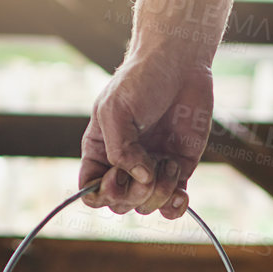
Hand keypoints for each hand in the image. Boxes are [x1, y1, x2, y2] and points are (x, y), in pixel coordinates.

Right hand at [79, 57, 213, 216]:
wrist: (178, 65)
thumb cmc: (140, 81)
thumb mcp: (116, 110)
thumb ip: (121, 149)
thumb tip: (141, 179)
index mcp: (100, 152)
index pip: (91, 192)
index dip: (102, 193)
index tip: (117, 174)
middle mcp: (124, 165)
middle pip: (120, 205)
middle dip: (134, 194)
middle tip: (148, 166)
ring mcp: (151, 169)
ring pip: (147, 207)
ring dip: (158, 193)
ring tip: (168, 163)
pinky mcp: (178, 169)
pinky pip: (173, 204)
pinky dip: (176, 206)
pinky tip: (181, 194)